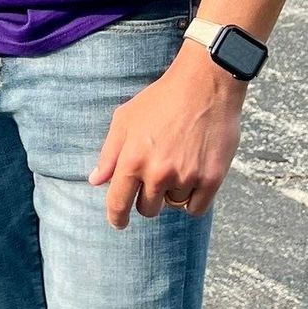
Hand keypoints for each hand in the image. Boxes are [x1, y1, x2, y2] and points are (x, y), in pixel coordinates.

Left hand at [89, 46, 242, 229]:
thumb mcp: (125, 120)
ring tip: (179, 164)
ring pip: (174, 205)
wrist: (205, 85)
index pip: (118, 204)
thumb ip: (109, 154)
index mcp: (132, 160)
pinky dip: (194, 199)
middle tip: (157, 177)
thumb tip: (95, 181)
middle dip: (149, 198)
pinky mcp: (212, 178)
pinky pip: (197, 208)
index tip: (119, 223)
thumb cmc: (161, 99)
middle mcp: (158, 173)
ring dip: (174, 193)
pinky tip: (194, 178)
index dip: (116, 218)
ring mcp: (186, 177)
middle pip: (148, 209)